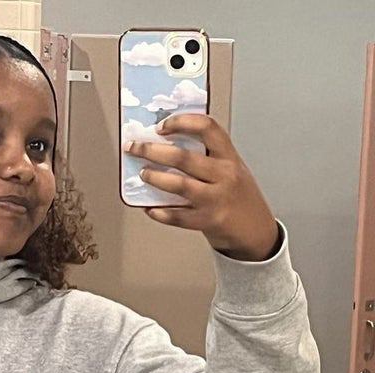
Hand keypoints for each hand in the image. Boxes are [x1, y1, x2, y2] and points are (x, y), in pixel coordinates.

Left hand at [124, 113, 280, 261]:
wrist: (257, 231)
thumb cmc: (238, 197)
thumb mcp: (231, 169)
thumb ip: (207, 158)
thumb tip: (164, 147)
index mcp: (229, 157)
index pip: (208, 128)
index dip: (182, 122)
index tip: (161, 126)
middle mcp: (224, 175)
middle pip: (183, 157)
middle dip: (152, 150)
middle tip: (133, 147)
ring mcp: (216, 199)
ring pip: (179, 185)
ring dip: (155, 178)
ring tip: (142, 174)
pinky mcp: (208, 221)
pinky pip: (177, 216)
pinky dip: (160, 212)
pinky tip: (149, 208)